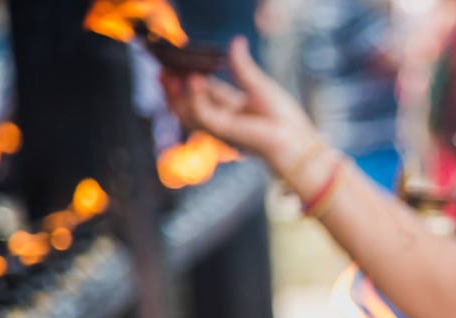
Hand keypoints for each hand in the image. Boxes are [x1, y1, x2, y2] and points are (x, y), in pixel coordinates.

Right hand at [161, 38, 318, 171]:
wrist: (293, 139)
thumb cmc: (282, 116)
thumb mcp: (258, 85)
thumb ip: (242, 66)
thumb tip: (237, 41)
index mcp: (231, 108)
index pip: (202, 91)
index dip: (187, 77)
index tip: (175, 63)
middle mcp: (222, 120)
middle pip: (187, 104)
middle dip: (172, 89)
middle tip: (161, 70)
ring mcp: (219, 127)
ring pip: (186, 112)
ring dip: (175, 94)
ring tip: (169, 74)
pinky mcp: (222, 131)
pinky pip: (201, 114)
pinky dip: (194, 98)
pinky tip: (193, 79)